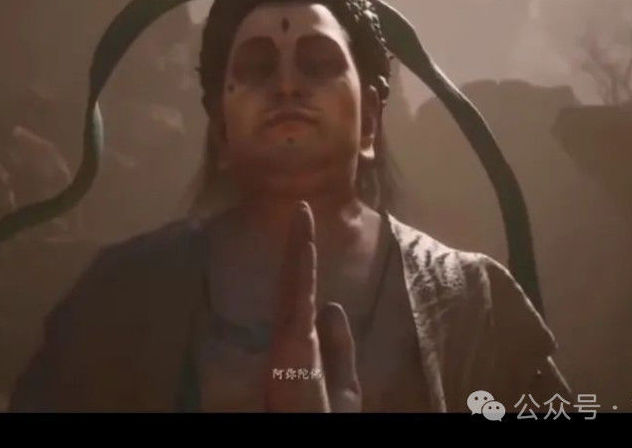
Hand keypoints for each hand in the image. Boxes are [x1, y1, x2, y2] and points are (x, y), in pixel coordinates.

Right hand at [265, 201, 361, 411]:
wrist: (311, 430)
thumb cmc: (322, 413)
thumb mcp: (341, 384)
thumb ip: (339, 348)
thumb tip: (332, 305)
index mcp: (302, 344)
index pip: (303, 295)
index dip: (304, 261)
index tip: (307, 229)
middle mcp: (291, 338)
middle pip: (295, 283)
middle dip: (298, 245)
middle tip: (301, 206)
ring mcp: (290, 342)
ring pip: (295, 287)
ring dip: (299, 249)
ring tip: (302, 213)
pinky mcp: (294, 348)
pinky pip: (298, 305)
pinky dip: (302, 276)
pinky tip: (306, 250)